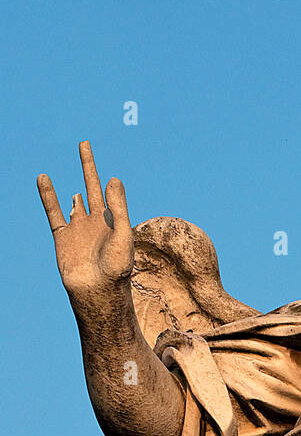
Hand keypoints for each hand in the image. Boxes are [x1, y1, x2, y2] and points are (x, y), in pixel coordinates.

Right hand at [37, 142, 133, 310]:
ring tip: (77, 192)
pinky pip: (53, 211)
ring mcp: (78, 228)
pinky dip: (48, 194)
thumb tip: (112, 178)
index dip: (107, 181)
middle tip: (84, 144)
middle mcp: (96, 221)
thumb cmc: (115, 267)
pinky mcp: (63, 236)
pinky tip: (44, 179)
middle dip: (88, 166)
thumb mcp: (122, 234)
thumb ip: (118, 207)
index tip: (108, 176)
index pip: (108, 190)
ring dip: (74, 194)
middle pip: (91, 186)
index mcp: (112, 220)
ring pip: (73, 202)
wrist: (97, 291)